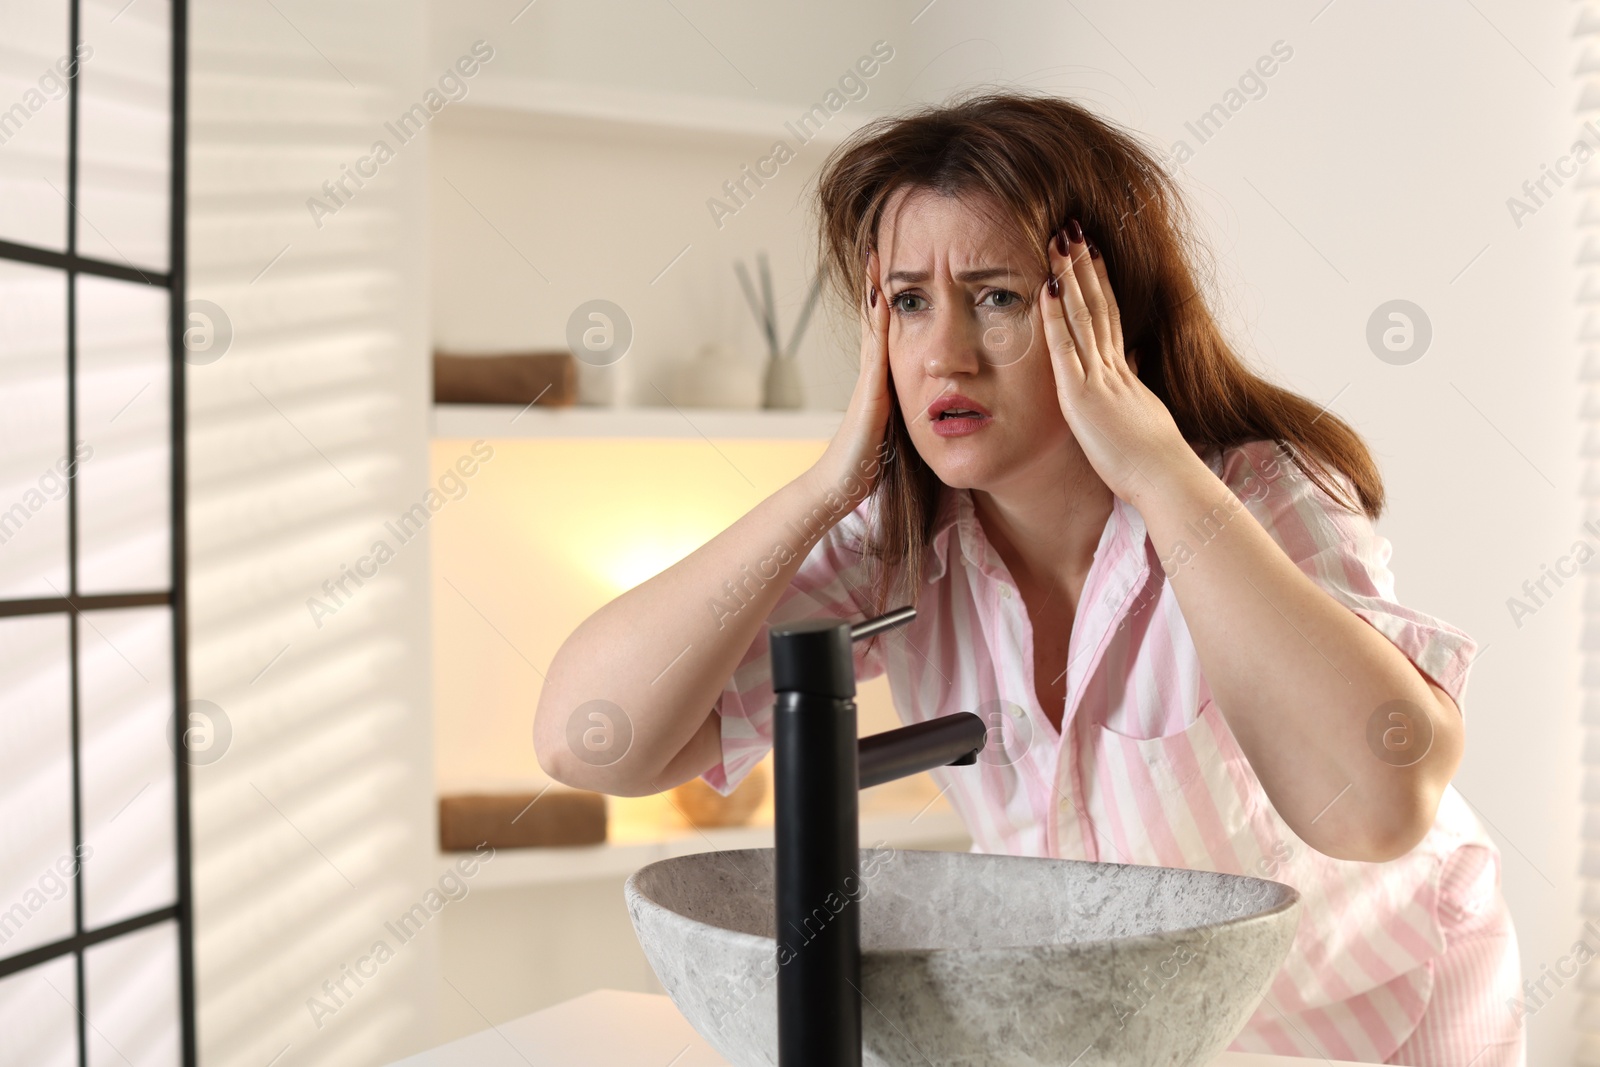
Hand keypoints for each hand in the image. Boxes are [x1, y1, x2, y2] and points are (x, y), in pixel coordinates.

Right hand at [807, 249, 892, 508]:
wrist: (840, 484)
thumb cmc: (869, 464)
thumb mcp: (893, 429)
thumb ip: (904, 412)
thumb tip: (929, 404)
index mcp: (881, 382)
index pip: (887, 333)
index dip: (890, 303)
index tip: (895, 270)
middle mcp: (871, 374)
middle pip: (876, 320)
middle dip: (877, 285)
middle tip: (878, 247)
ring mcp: (867, 379)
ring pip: (873, 326)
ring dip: (874, 291)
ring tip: (875, 257)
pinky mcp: (868, 391)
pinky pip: (875, 347)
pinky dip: (878, 320)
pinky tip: (883, 297)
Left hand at [1039, 221, 1193, 503]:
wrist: (1165, 479)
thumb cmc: (1153, 460)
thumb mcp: (1142, 414)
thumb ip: (1134, 384)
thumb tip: (1134, 360)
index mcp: (1123, 373)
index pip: (1109, 316)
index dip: (1099, 283)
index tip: (1091, 253)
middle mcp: (1112, 367)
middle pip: (1096, 305)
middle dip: (1082, 266)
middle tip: (1071, 229)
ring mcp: (1098, 378)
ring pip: (1082, 316)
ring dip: (1069, 277)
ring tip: (1058, 240)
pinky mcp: (1082, 396)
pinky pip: (1066, 348)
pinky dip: (1056, 317)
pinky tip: (1046, 288)